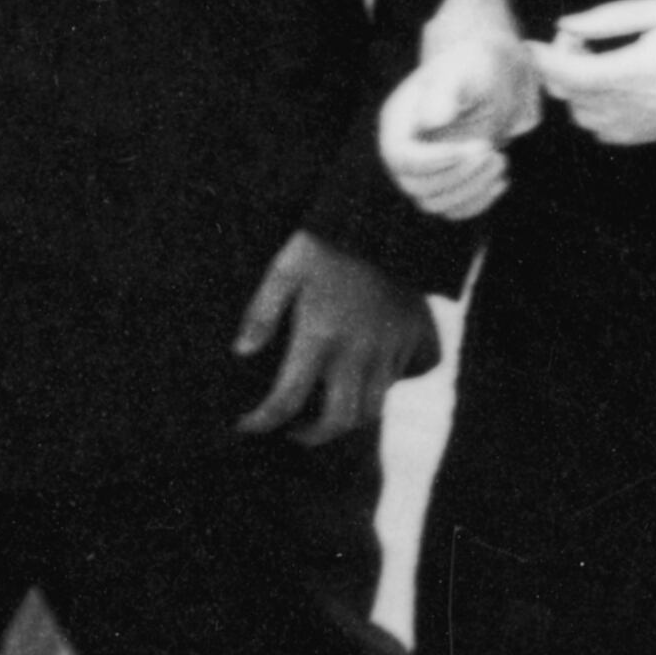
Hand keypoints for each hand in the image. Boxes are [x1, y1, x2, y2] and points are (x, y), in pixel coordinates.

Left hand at [234, 233, 437, 443]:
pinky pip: (398, 381)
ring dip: (347, 420)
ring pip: (372, 409)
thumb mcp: (287, 266)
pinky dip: (379, 392)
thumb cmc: (331, 239)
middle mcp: (356, 352)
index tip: (247, 424)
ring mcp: (388, 349)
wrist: (395, 218)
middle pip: (338, 420)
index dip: (262, 421)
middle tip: (293, 430)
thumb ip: (262, 311)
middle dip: (312, 435)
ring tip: (326, 413)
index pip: (286, 399)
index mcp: (320, 337)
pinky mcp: (413, 339)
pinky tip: (364, 382)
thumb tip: (242, 351)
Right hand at [377, 0, 538, 221]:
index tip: (474, 147)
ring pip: (435, 203)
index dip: (434, 160)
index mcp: (398, 121)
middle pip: (416, 186)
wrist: (494, 78)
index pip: (401, 157)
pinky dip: (478, 201)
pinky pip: (454, 209)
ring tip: (501, 159)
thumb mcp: (465, 71)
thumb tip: (430, 121)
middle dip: (458, 174)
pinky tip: (500, 179)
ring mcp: (423, 171)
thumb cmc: (476, 67)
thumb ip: (446, 92)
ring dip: (471, 189)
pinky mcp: (446, 184)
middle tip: (492, 150)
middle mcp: (404, 150)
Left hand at [532, 0, 655, 147]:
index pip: (569, 73)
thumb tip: (568, 25)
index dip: (543, 58)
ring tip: (598, 62)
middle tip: (579, 40)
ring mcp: (650, 124)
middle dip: (561, 69)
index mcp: (638, 69)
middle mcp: (640, 105)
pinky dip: (598, 112)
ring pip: (586, 119)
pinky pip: (609, 132)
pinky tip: (615, 86)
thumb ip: (609, 19)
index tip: (531, 43)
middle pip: (571, 98)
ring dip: (579, 92)